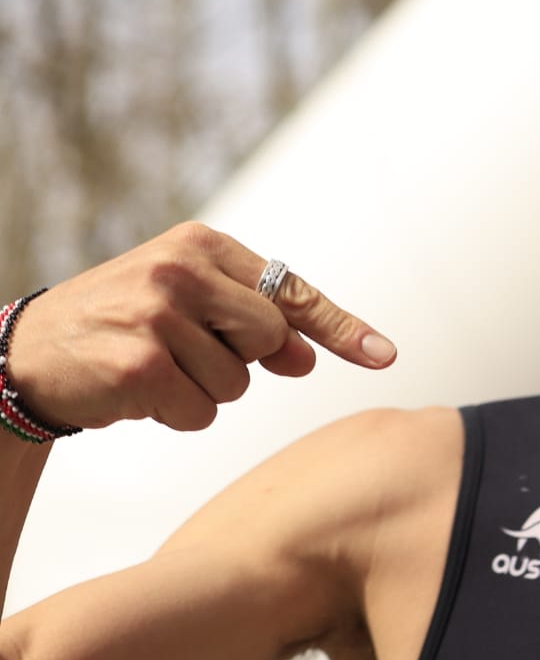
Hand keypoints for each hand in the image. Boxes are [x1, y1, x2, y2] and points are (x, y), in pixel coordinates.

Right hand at [5, 223, 394, 432]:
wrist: (28, 353)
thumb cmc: (119, 325)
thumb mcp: (187, 306)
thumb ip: (252, 323)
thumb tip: (307, 357)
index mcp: (198, 245)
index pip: (288, 291)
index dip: (339, 327)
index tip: (383, 355)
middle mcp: (179, 271)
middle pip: (270, 339)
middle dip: (240, 359)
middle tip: (185, 350)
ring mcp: (157, 316)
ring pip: (238, 384)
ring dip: (203, 390)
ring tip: (154, 366)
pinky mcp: (140, 365)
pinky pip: (202, 412)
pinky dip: (178, 414)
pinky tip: (138, 391)